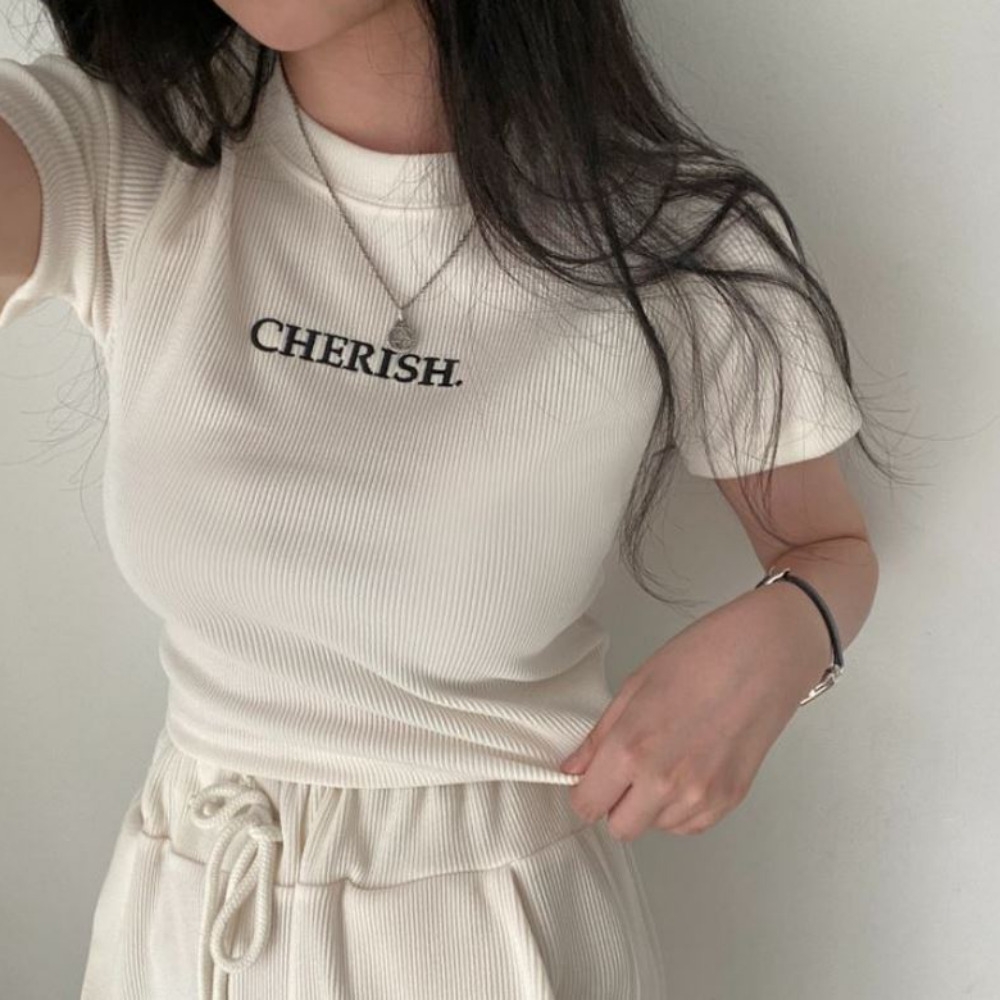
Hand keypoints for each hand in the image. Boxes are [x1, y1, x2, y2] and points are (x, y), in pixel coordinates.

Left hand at [558, 600, 816, 840]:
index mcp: (631, 749)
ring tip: (668, 759)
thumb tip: (573, 768)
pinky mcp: (729, 801)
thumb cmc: (700, 658)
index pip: (588, 804)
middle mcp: (663, 782)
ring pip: (656, 827)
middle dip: (616, 803)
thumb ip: (599, 737)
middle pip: (620, 828)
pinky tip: (690, 768)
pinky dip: (683, 807)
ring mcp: (699, 796)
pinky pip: (690, 825)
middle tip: (627, 771)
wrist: (764, 655)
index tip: (590, 780)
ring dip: (652, 805)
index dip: (585, 792)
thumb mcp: (635, 687)